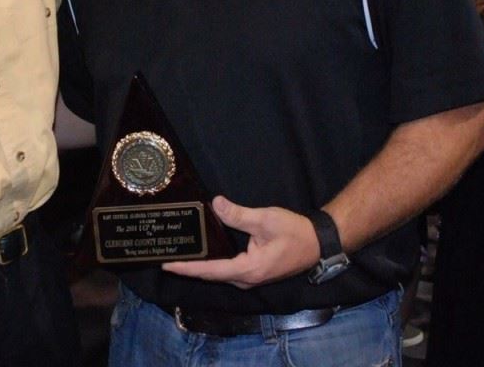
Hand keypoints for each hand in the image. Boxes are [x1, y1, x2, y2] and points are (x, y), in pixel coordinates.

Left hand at [161, 196, 320, 288]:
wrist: (318, 242)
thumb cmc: (293, 232)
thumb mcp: (265, 220)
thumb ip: (238, 214)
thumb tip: (214, 203)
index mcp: (248, 270)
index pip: (210, 270)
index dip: (187, 268)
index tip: (167, 264)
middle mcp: (246, 279)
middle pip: (211, 275)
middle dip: (188, 267)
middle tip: (166, 256)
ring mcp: (250, 278)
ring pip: (218, 274)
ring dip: (199, 266)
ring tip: (179, 254)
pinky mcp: (253, 272)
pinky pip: (227, 269)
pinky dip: (212, 263)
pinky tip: (203, 252)